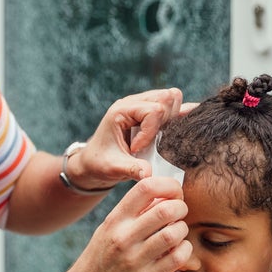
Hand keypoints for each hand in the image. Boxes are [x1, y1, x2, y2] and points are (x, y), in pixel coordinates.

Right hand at [60, 176, 191, 271]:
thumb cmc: (101, 257)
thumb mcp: (108, 229)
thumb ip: (133, 213)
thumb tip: (165, 195)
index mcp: (115, 220)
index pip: (145, 188)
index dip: (168, 185)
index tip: (174, 192)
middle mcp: (124, 237)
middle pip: (166, 210)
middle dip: (181, 207)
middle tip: (180, 213)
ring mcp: (135, 259)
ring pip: (175, 233)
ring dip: (182, 229)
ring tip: (177, 233)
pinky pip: (178, 257)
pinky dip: (184, 249)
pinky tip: (177, 250)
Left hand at [66, 88, 186, 188]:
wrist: (94, 162)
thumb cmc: (100, 163)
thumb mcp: (113, 168)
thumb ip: (131, 169)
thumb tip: (148, 174)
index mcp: (121, 110)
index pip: (153, 110)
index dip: (151, 132)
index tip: (136, 150)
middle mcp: (133, 102)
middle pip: (167, 97)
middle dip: (166, 121)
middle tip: (153, 141)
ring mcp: (142, 105)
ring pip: (172, 98)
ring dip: (171, 119)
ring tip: (158, 138)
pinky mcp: (151, 113)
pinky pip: (173, 107)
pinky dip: (176, 119)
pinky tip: (172, 134)